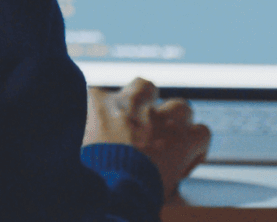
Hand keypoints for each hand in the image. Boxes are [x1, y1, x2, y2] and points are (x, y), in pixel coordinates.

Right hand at [83, 77, 211, 196]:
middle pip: (145, 86)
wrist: (111, 190)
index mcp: (97, 102)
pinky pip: (201, 133)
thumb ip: (86, 136)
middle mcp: (131, 103)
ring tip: (171, 144)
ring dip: (178, 124)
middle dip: (149, 103)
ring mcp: (161, 119)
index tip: (114, 130)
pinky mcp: (184, 139)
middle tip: (147, 128)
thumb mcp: (75, 146)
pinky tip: (187, 160)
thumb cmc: (88, 172)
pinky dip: (197, 146)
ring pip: (180, 107)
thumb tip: (89, 142)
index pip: (104, 95)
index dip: (113, 113)